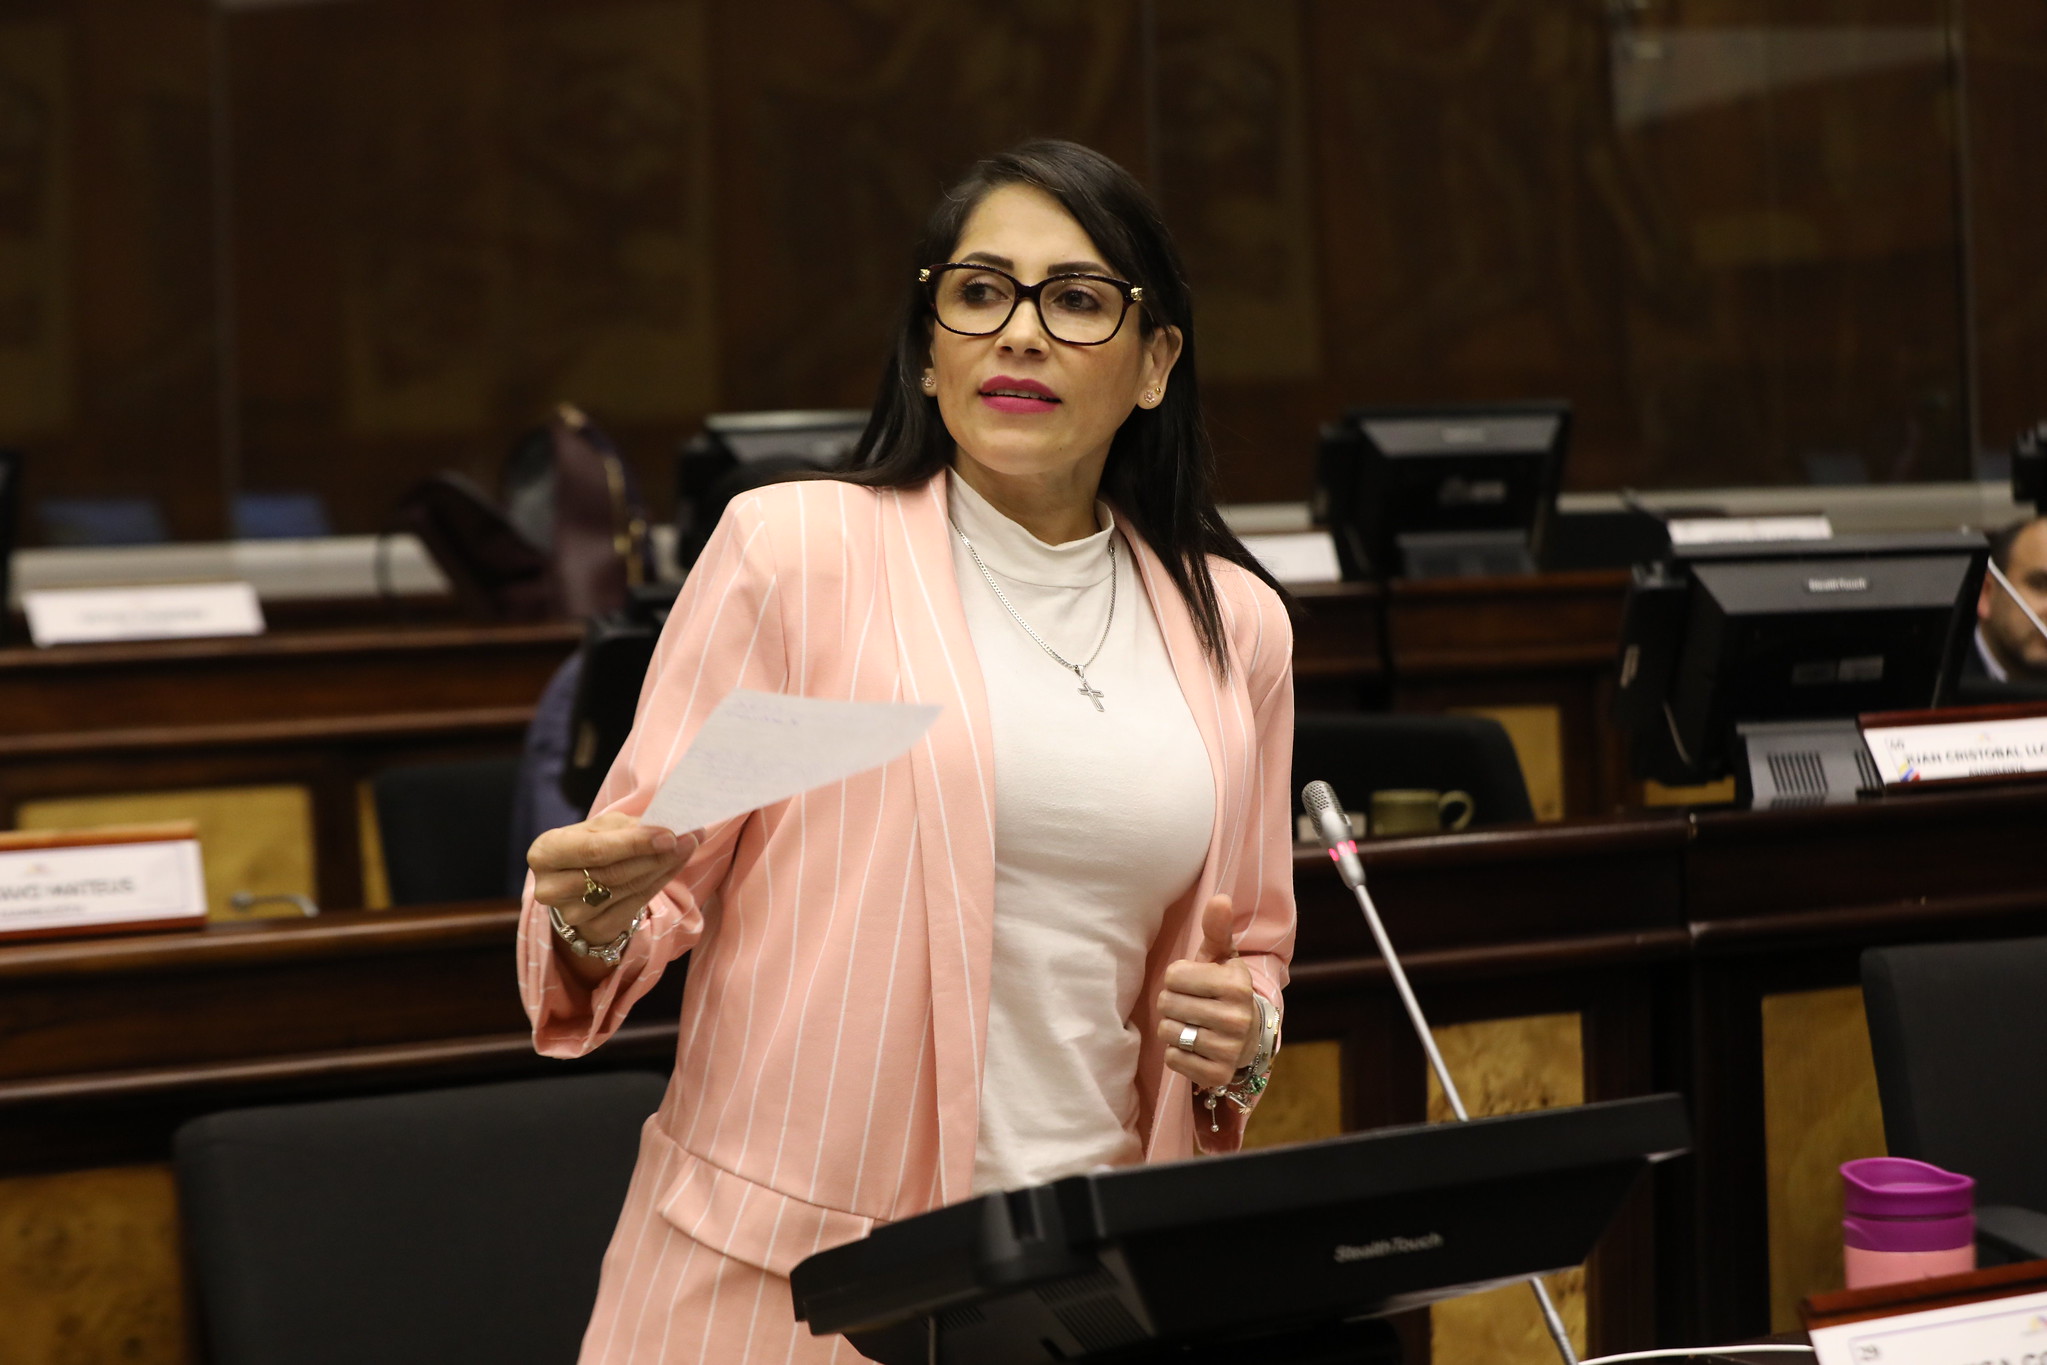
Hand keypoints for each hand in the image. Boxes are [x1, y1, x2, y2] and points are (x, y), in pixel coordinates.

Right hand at [527, 812, 695, 954]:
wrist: (577, 884)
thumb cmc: (589, 846)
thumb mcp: (600, 828)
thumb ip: (627, 827)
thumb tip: (667, 825)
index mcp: (545, 852)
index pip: (594, 850)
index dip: (633, 844)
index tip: (669, 834)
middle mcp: (551, 888)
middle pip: (613, 873)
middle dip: (655, 855)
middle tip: (689, 838)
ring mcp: (571, 914)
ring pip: (627, 889)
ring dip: (663, 867)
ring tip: (687, 847)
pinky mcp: (593, 929)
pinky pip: (635, 904)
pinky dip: (660, 883)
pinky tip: (674, 866)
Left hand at [1156, 894, 1258, 1091]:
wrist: (1249, 1036)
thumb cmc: (1224, 988)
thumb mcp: (1221, 957)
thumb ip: (1216, 929)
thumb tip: (1220, 898)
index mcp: (1237, 984)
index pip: (1173, 975)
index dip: (1177, 978)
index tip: (1194, 982)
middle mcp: (1236, 1018)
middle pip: (1167, 1004)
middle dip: (1172, 1003)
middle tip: (1191, 1005)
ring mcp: (1228, 1049)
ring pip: (1168, 1032)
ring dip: (1173, 1028)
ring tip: (1192, 1024)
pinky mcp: (1217, 1074)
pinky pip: (1173, 1059)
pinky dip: (1177, 1053)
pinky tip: (1195, 1047)